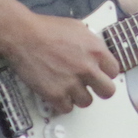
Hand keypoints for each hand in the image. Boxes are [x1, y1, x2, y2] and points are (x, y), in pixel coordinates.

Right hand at [2, 12, 119, 114]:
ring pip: (87, 102)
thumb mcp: (78, 28)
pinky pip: (67, 108)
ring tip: (70, 87)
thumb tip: (96, 52)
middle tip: (92, 87)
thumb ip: (91, 43)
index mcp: (96, 51)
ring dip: (79, 96)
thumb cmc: (47, 29)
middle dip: (100, 89)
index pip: (114, 71)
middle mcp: (87, 68)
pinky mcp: (55, 95)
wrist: (23, 36)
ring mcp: (72, 83)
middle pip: (108, 91)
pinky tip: (58, 93)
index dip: (106, 72)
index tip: (101, 73)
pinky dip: (62, 103)